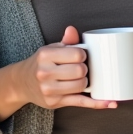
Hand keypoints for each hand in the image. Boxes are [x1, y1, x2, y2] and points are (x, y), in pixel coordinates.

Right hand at [0, 26, 116, 120]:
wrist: (22, 83)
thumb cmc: (41, 63)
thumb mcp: (50, 49)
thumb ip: (66, 41)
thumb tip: (72, 30)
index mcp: (45, 56)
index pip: (77, 54)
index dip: (83, 55)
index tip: (79, 57)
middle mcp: (45, 73)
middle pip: (80, 71)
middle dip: (84, 69)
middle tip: (79, 69)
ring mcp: (49, 90)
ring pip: (81, 86)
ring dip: (85, 82)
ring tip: (77, 79)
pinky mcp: (55, 103)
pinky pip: (81, 103)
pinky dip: (97, 103)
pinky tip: (110, 102)